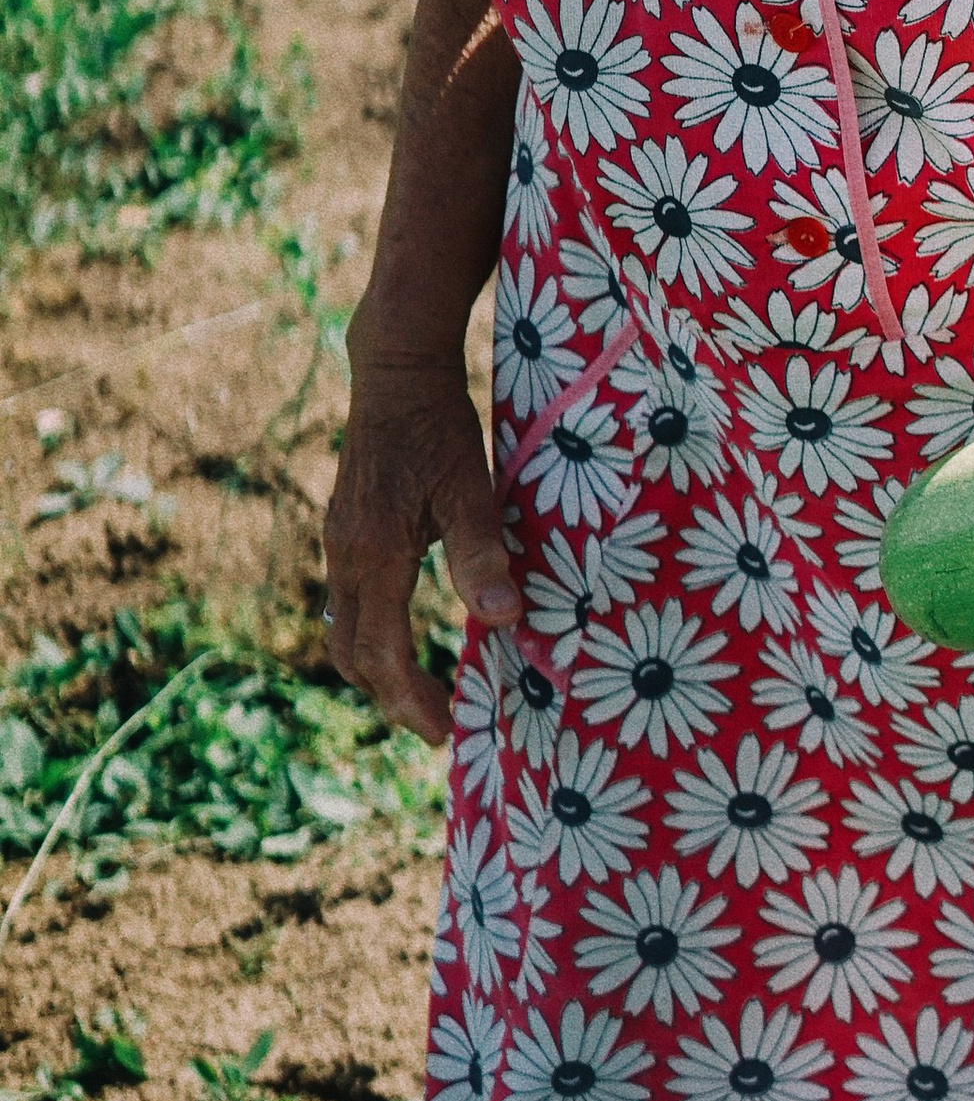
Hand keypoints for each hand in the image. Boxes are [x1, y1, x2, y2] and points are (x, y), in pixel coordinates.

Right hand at [326, 324, 521, 745]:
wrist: (394, 369)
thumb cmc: (437, 425)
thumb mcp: (470, 488)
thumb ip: (482, 555)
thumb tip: (507, 621)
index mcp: (373, 555)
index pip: (382, 653)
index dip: (411, 698)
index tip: (445, 731)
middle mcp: (345, 556)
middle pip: (352, 653)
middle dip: (390, 697)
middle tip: (436, 726)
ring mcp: (340, 543)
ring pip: (345, 629)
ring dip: (378, 669)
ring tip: (420, 692)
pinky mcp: (346, 529)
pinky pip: (349, 602)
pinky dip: (373, 634)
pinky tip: (405, 635)